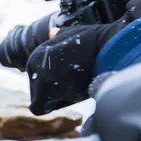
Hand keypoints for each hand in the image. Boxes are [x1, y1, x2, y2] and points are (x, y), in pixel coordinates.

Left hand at [26, 0, 140, 114]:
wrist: (108, 51)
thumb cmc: (96, 43)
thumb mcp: (74, 34)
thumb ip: (60, 36)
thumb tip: (52, 32)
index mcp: (37, 55)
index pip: (41, 77)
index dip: (57, 80)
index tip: (74, 74)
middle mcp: (32, 65)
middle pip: (39, 89)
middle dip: (56, 90)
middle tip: (76, 79)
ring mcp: (37, 78)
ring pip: (41, 98)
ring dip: (57, 97)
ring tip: (76, 83)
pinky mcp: (43, 92)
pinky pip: (38, 108)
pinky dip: (53, 105)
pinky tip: (68, 94)